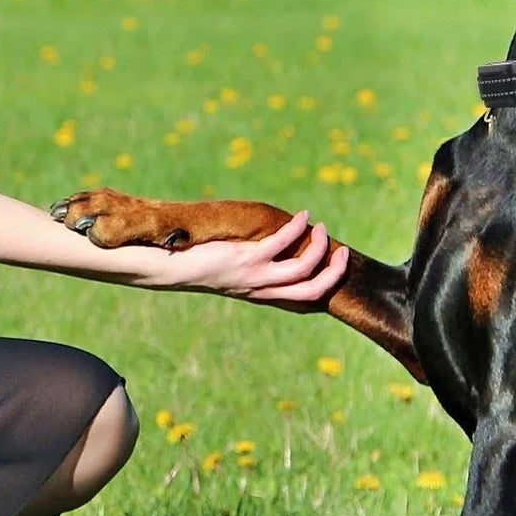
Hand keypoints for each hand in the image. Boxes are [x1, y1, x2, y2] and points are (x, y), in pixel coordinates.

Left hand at [147, 208, 348, 309]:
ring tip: (319, 227)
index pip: (305, 299)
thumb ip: (253, 266)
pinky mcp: (246, 258)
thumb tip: (268, 248)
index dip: (327, 284)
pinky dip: (296, 228)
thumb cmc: (201, 265)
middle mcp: (263, 289)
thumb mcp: (232, 271)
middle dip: (333, 271)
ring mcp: (256, 275)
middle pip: (313, 289)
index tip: (336, 264)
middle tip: (341, 251)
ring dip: (317, 246)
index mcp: (262, 294)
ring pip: (303, 268)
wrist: (174, 268)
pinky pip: (281, 243)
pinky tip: (301, 217)